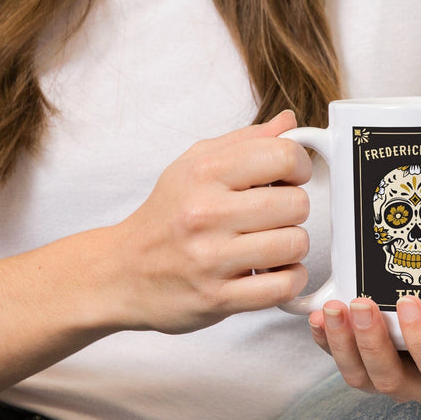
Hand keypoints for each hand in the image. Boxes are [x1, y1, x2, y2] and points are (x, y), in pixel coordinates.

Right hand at [99, 110, 311, 333]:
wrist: (121, 271)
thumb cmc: (165, 214)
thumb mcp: (194, 164)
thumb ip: (245, 141)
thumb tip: (289, 122)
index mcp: (203, 172)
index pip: (282, 156)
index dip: (299, 165)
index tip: (291, 177)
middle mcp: (206, 212)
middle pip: (296, 203)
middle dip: (295, 208)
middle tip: (276, 214)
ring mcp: (211, 258)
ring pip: (294, 244)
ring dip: (292, 245)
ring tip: (272, 243)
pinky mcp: (217, 297)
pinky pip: (283, 286)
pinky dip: (290, 278)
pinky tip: (274, 271)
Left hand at [308, 259, 420, 408]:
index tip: (408, 302)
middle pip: (394, 381)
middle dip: (372, 344)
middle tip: (360, 304)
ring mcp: (395, 373)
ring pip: (363, 378)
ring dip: (342, 345)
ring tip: (333, 309)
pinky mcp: (368, 358)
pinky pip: (342, 361)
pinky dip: (325, 343)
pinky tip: (318, 318)